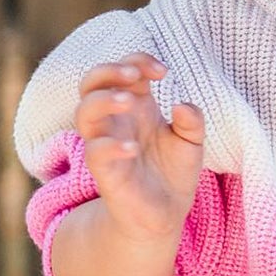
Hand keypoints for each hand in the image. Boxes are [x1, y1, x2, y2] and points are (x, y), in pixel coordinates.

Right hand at [75, 52, 205, 243]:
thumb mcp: (192, 143)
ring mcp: (106, 144)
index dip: (138, 61)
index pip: (124, 70)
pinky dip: (111, 146)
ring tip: (130, 102)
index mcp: (136, 106)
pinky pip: (95, 152)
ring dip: (104, 100)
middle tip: (135, 76)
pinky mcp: (104, 172)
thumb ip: (192, 122)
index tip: (163, 72)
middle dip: (108, 70)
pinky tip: (133, 148)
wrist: (166, 214)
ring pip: (83, 112)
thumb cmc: (173, 172)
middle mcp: (115, 121)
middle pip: (91, 82)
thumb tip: (183, 105)